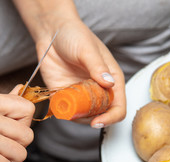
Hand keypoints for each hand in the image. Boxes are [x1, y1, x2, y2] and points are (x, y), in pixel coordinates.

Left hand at [13, 0, 125, 127]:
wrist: (51, 32)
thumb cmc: (74, 35)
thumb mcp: (87, 49)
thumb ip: (97, 66)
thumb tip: (109, 83)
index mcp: (112, 79)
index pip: (118, 107)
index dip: (110, 118)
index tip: (97, 121)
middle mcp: (99, 89)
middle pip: (102, 115)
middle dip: (93, 119)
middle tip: (79, 113)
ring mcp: (82, 94)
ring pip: (85, 116)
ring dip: (78, 117)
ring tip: (69, 107)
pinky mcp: (65, 95)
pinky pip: (68, 111)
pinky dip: (65, 113)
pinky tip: (60, 105)